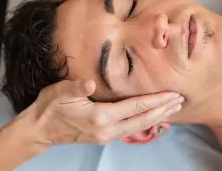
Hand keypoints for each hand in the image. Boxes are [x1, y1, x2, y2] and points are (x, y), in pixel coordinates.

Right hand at [24, 79, 182, 146]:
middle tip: (181, 101)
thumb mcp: (59, 92)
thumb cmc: (50, 107)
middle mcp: (107, 129)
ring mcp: (106, 136)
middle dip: (163, 110)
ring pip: (139, 127)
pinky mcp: (104, 137)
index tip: (173, 94)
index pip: (135, 106)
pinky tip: (153, 120)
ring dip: (157, 118)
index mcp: (100, 116)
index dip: (156, 100)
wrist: (40, 129)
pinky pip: (131, 130)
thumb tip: (90, 84)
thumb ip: (76, 88)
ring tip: (173, 110)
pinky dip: (146, 124)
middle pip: (142, 119)